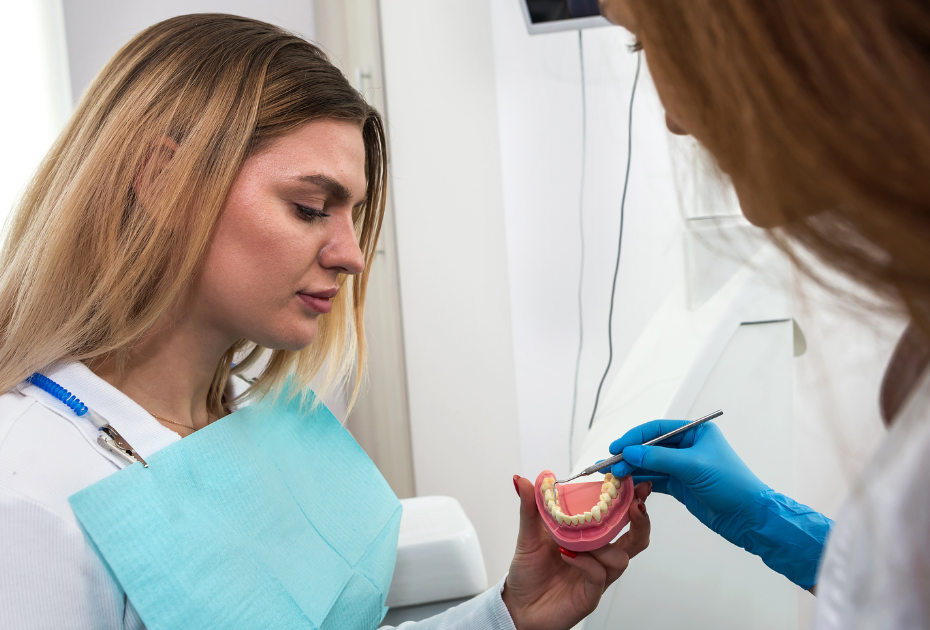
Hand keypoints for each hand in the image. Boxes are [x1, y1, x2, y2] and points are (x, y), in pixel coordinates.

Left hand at [502, 475, 650, 629]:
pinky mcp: (589, 595)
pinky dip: (586, 562)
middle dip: (640, 520)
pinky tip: (569, 555)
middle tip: (635, 503)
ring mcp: (597, 577)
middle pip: (635, 540)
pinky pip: (599, 576)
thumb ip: (530, 507)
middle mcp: (599, 557)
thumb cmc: (529, 572)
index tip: (637, 483)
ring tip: (580, 540)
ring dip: (604, 544)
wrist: (518, 606)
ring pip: (620, 558)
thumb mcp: (528, 534)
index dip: (631, 500)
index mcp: (590, 538)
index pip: (618, 518)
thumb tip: (524, 480)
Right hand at [606, 420, 766, 528]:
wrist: (749, 517)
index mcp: (695, 432)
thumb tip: (629, 453)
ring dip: (632, 470)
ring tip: (613, 477)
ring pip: (650, 465)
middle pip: (650, 447)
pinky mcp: (681, 485)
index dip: (634, 437)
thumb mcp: (693, 467)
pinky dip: (641, 482)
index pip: (657, 429)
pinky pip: (655, 480)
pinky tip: (627, 486)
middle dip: (629, 456)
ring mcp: (683, 467)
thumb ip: (659, 459)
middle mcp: (688, 447)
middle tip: (610, 466)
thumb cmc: (731, 485)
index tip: (616, 448)